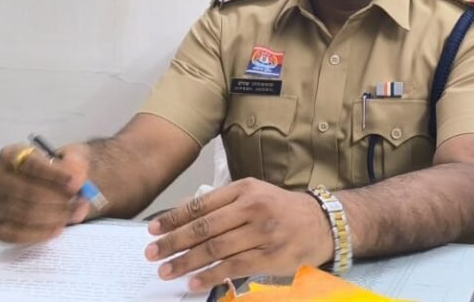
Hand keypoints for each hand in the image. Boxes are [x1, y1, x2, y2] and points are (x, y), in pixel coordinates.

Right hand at [0, 142, 95, 243]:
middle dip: (58, 199)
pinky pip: (15, 234)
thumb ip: (75, 164)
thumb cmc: (57, 172)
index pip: (30, 164)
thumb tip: (76, 177)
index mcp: (10, 155)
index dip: (55, 174)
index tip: (77, 183)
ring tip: (74, 214)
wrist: (53, 186)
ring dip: (55, 216)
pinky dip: (40, 233)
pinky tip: (57, 228)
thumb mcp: (69, 159)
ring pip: (24, 214)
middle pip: (27, 191)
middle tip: (80, 203)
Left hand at [145, 178, 333, 290]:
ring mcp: (262, 232)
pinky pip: (233, 267)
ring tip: (166, 271)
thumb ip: (222, 204)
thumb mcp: (254, 195)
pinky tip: (193, 282)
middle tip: (152, 253)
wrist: (321, 223)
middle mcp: (252, 208)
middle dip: (173, 242)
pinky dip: (210, 276)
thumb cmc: (281, 210)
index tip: (153, 230)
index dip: (173, 219)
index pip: (200, 205)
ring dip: (187, 262)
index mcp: (244, 189)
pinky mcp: (270, 255)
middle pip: (204, 228)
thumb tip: (182, 217)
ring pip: (215, 249)